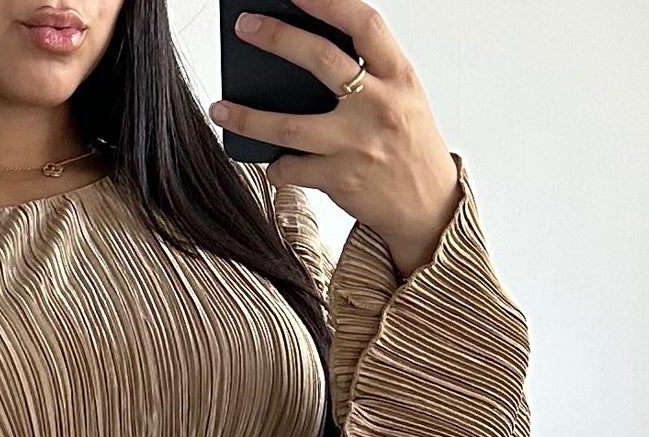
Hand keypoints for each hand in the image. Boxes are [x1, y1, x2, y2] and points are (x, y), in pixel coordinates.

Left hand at [210, 0, 460, 276]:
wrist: (428, 206)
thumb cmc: (410, 144)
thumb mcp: (403, 95)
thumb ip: (370, 71)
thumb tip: (308, 48)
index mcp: (398, 76)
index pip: (363, 24)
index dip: (328, 1)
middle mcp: (378, 106)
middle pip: (320, 60)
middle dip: (277, 38)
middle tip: (246, 28)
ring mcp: (356, 145)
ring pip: (290, 125)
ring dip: (248, 117)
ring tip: (220, 108)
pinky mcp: (340, 180)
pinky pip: (292, 169)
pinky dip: (276, 166)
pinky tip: (271, 162)